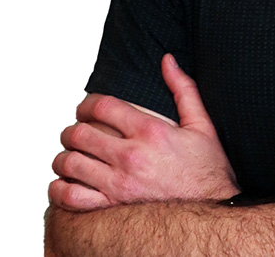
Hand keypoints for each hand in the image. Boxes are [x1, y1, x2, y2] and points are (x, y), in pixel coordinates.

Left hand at [49, 54, 237, 210]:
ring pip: (71, 164)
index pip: (101, 106)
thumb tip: (167, 60)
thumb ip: (183, 89)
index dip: (86, 104)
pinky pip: (72, 199)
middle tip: (73, 133)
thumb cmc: (208, 172)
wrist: (214, 214)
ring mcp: (119, 185)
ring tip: (68, 157)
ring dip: (63, 158)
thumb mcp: (201, 125)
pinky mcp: (113, 210)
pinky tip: (64, 185)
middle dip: (71, 130)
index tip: (85, 109)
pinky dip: (59, 190)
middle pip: (80, 133)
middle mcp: (131, 157)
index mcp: (150, 131)